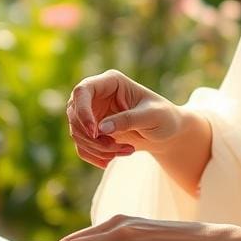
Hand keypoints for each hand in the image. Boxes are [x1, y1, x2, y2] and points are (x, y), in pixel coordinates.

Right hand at [67, 70, 185, 168]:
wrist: (166, 133)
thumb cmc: (164, 118)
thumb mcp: (152, 117)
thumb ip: (128, 120)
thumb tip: (100, 129)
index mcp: (110, 82)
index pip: (82, 91)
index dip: (83, 111)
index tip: (95, 132)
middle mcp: (96, 95)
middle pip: (75, 115)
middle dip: (93, 137)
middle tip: (116, 149)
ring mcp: (91, 112)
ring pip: (77, 133)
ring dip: (97, 149)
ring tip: (125, 152)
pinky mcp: (91, 130)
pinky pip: (81, 145)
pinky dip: (95, 156)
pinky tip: (113, 159)